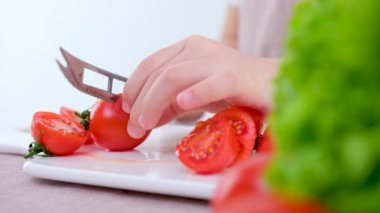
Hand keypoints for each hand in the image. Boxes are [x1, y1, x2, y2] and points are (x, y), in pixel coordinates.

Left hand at [122, 35, 278, 137]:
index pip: (150, 64)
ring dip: (154, 103)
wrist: (272, 85)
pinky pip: (213, 84)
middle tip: (135, 127)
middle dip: (140, 102)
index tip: (126, 109)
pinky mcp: (237, 77)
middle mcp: (199, 49)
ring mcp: (217, 61)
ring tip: (146, 124)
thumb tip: (145, 117)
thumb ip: (170, 103)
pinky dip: (196, 94)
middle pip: (158, 74)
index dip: (133, 87)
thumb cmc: (235, 89)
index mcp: (187, 49)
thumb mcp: (194, 95)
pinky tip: (184, 103)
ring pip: (175, 77)